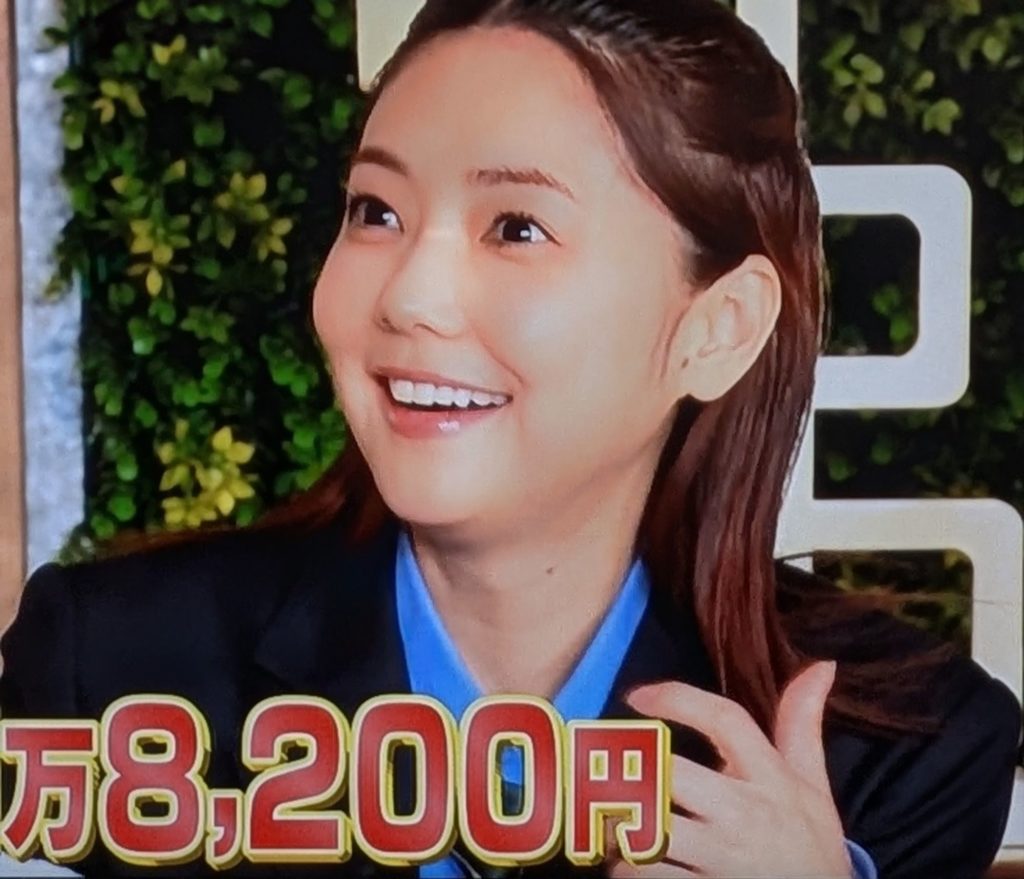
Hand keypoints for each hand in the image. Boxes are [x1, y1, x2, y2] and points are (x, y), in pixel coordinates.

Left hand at [607, 661, 851, 877]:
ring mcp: (721, 858)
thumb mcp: (813, 784)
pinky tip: (626, 860)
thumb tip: (821, 665)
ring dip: (618, 822)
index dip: (677, 699)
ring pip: (647, 828)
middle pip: (670, 771)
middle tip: (604, 766)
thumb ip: (802, 724)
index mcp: (768, 777)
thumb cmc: (810, 841)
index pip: (724, 720)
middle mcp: (742, 813)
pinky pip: (644, 875)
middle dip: (632, 768)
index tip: (636, 696)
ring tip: (608, 816)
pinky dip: (624, 867)